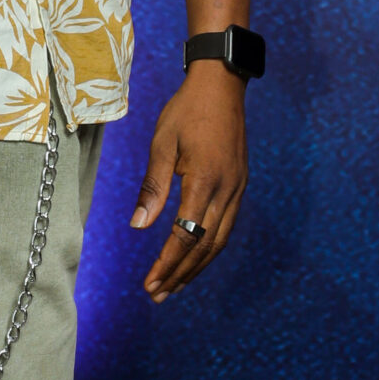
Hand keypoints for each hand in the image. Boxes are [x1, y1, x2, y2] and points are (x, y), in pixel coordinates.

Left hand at [129, 64, 247, 302]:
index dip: (168, 263)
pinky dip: (209, 248)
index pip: (186, 235)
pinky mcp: (239, 185)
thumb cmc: (186, 110)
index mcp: (205, 180)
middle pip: (205, 246)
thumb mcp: (162, 143)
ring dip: (197, 267)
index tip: (150, 284)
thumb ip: (153, 186)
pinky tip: (195, 257)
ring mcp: (237, 188)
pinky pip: (226, 226)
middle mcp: (227, 190)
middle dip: (181, 274)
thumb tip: (138, 226)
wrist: (222, 84)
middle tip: (158, 295)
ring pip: (219, 240)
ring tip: (174, 286)